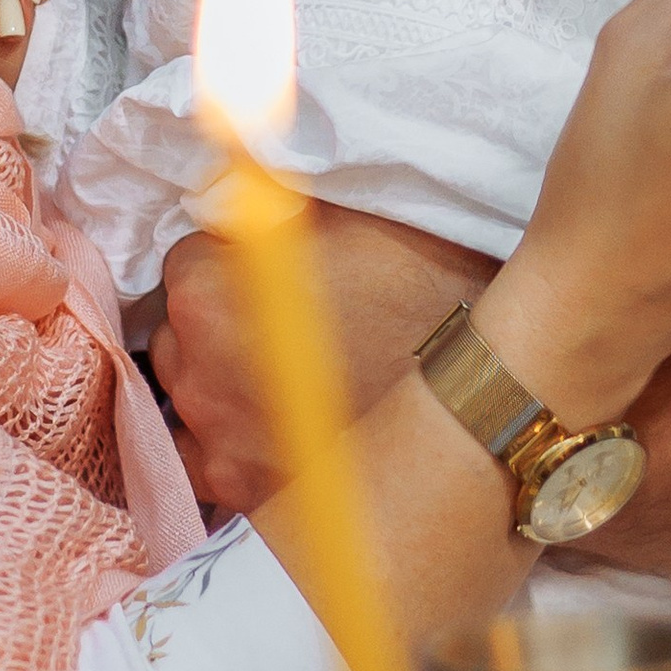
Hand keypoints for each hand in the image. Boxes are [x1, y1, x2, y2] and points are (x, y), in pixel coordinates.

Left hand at [156, 211, 492, 514]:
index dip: (235, 261)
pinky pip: (207, 461)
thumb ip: (271, 201)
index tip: (281, 270)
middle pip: (180, 332)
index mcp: (207, 289)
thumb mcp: (345, 212)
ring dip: (222, 381)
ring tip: (290, 375)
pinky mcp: (245, 495)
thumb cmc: (427, 289)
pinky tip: (281, 425)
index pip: (186, 261)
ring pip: (189, 396)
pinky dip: (233, 441)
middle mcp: (195, 371)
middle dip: (222, 322)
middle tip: (291, 321)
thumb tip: (230, 176)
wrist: (490, 391)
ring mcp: (217, 440)